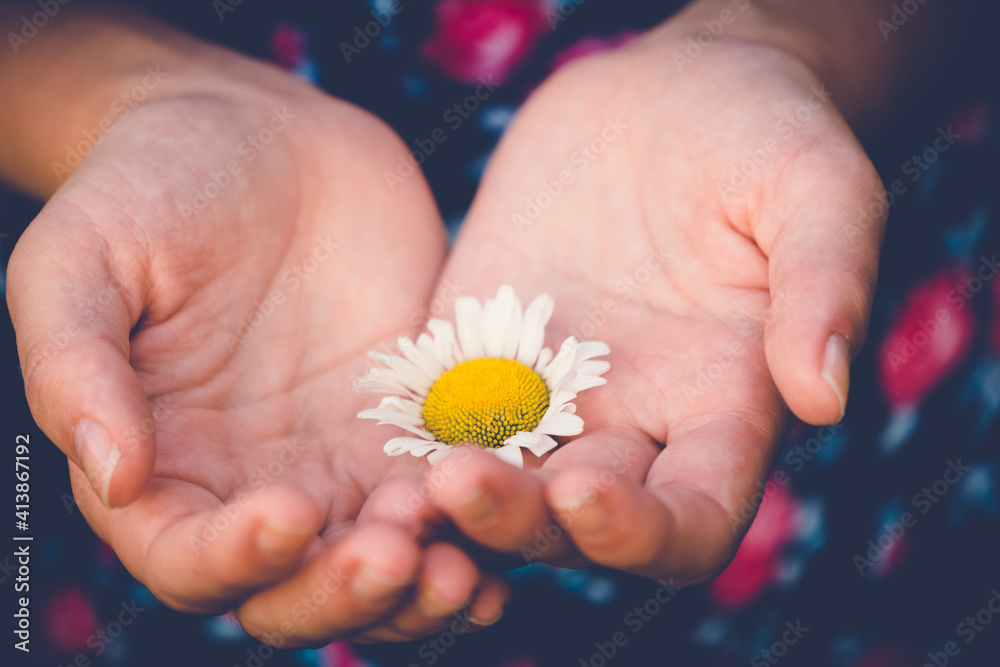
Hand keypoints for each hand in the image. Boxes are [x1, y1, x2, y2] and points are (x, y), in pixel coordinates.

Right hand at [7, 64, 506, 643]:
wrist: (262, 132)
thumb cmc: (151, 184)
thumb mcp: (81, 256)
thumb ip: (77, 366)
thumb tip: (116, 476)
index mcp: (165, 466)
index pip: (188, 561)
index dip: (233, 559)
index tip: (289, 512)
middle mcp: (254, 482)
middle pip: (296, 591)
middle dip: (344, 593)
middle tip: (396, 553)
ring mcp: (343, 457)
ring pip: (383, 564)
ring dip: (422, 583)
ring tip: (465, 555)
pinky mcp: (415, 421)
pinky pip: (451, 496)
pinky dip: (482, 522)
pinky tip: (520, 510)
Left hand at [417, 8, 885, 582]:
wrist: (668, 95)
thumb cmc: (764, 134)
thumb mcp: (817, 190)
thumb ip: (824, 286)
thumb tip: (824, 397)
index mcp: (720, 410)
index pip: (690, 523)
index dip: (641, 534)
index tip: (584, 492)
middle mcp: (631, 420)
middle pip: (573, 520)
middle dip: (518, 519)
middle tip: (458, 483)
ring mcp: (549, 389)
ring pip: (497, 479)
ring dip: (451, 494)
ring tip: (406, 473)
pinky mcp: (482, 344)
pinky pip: (440, 406)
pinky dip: (411, 429)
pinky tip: (370, 420)